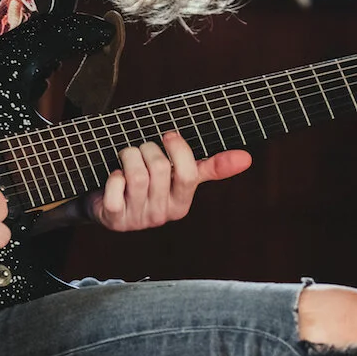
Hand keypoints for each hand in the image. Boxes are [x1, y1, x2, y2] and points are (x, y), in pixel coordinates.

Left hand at [86, 131, 250, 231]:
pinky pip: (115, 188)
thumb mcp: (179, 177)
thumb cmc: (148, 186)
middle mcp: (162, 215)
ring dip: (129, 157)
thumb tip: (246, 158)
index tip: (169, 136)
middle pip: (158, 169)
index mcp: (182, 204)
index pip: (188, 174)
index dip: (177, 149)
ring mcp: (137, 219)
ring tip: (127, 158)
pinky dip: (113, 176)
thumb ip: (210, 168)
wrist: (110, 208)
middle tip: (142, 150)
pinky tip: (115, 177)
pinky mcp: (114, 219)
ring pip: (136, 175)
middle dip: (147, 149)